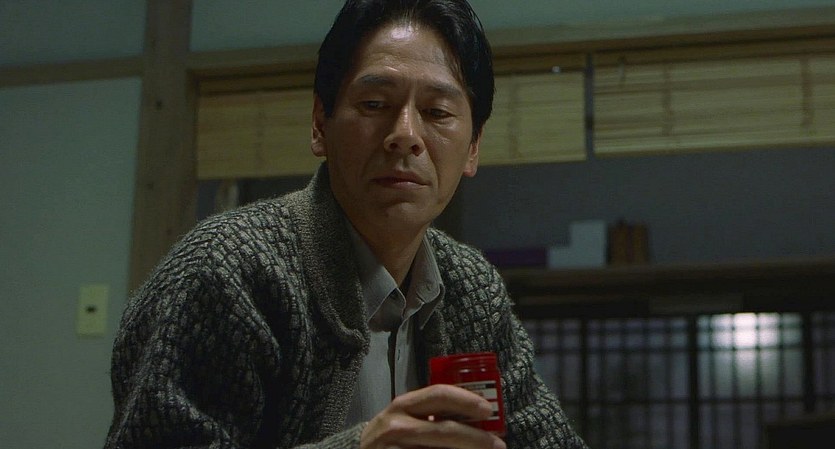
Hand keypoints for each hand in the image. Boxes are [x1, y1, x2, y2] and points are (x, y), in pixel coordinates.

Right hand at [360, 384, 505, 448]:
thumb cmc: (390, 437)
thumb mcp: (405, 417)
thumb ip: (432, 414)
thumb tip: (477, 417)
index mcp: (403, 405)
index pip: (439, 395)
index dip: (467, 400)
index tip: (489, 409)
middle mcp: (397, 426)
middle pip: (446, 430)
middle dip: (477, 439)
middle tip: (498, 444)